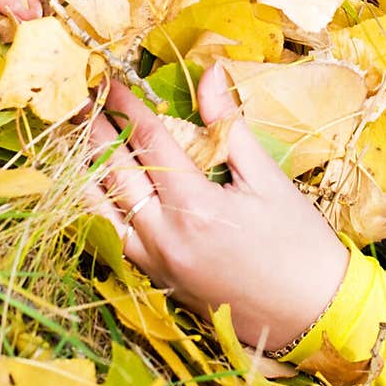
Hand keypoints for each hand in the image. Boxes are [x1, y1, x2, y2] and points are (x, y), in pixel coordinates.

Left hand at [85, 67, 349, 353]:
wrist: (310, 313)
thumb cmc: (297, 243)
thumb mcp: (267, 177)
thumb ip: (229, 124)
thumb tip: (211, 72)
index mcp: (196, 207)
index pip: (149, 143)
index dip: (126, 109)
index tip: (110, 81)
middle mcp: (166, 237)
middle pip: (116, 174)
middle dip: (97, 133)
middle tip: (84, 102)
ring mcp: (157, 264)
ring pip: (103, 212)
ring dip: (87, 172)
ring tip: (75, 140)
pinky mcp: (158, 282)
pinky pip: (113, 240)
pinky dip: (97, 210)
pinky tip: (92, 191)